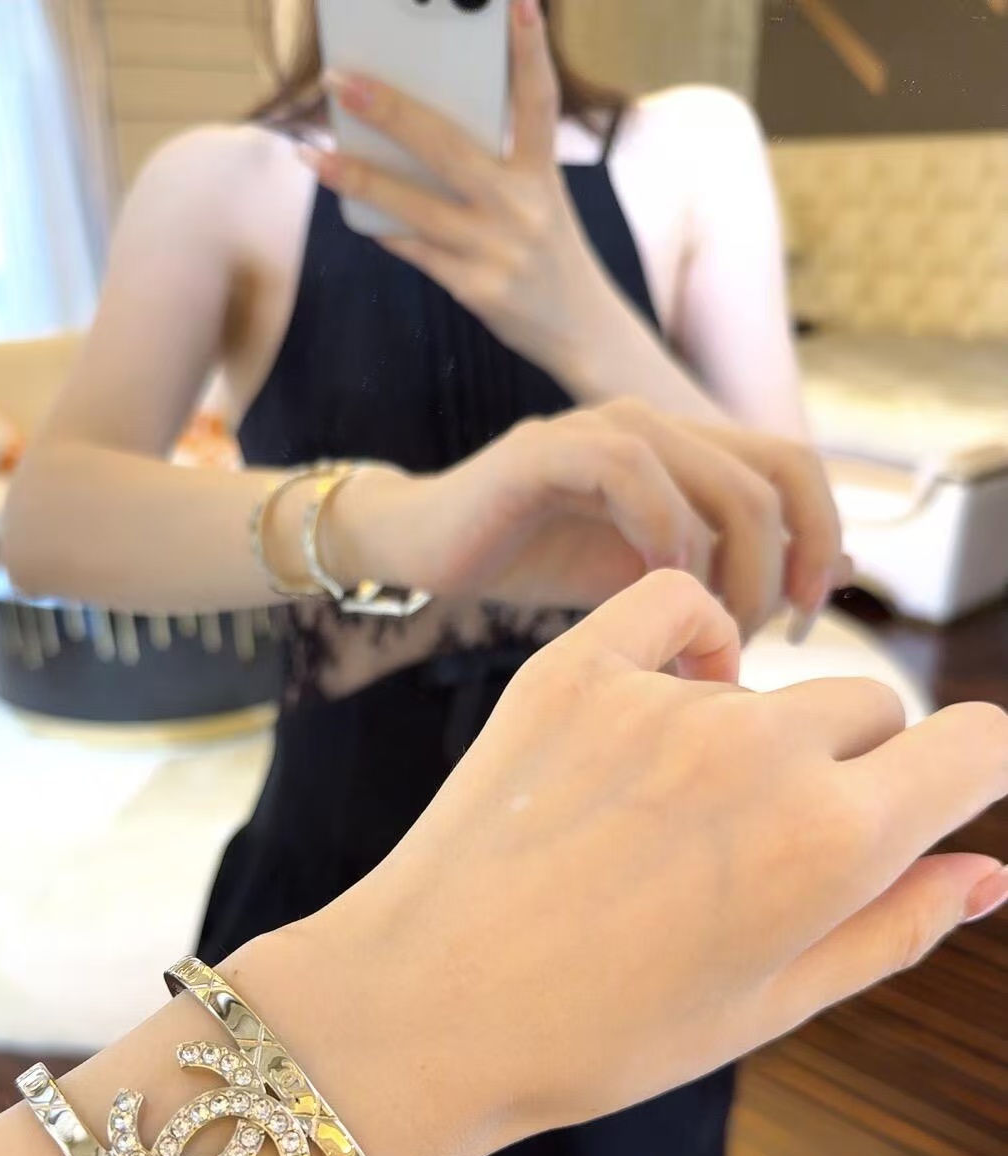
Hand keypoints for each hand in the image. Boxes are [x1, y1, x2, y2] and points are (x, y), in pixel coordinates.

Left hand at [244, 573, 1007, 1155]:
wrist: (425, 1011)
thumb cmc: (599, 1035)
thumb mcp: (768, 1007)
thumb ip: (896, 929)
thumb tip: (992, 873)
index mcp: (832, 844)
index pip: (977, 747)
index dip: (966, 775)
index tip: (927, 800)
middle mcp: (763, 752)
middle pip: (870, 712)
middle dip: (845, 770)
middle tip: (751, 852)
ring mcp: (664, 699)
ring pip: (769, 681)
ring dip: (751, 732)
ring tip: (664, 821)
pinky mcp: (574, 668)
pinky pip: (677, 607)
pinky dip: (688, 644)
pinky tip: (661, 705)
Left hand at [306, 0, 606, 381]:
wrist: (583, 333)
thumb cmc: (550, 256)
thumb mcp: (540, 202)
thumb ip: (495, 170)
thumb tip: (416, 138)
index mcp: (542, 174)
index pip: (537, 100)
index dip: (529, 49)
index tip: (518, 0)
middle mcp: (521, 206)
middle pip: (447, 146)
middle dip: (389, 110)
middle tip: (341, 80)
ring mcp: (497, 248)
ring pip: (413, 204)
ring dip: (356, 177)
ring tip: (312, 156)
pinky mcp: (477, 288)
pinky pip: (414, 250)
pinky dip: (381, 227)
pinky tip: (349, 208)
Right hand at [337, 400, 845, 637]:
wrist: (425, 546)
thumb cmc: (533, 559)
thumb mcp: (645, 576)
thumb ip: (722, 572)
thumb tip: (820, 586)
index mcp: (689, 447)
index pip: (796, 469)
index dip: (821, 539)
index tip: (806, 619)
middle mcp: (658, 422)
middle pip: (773, 478)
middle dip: (778, 572)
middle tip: (747, 642)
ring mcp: (603, 429)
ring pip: (718, 478)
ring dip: (728, 568)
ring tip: (704, 631)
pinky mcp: (547, 448)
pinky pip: (632, 470)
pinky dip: (662, 531)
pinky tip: (655, 589)